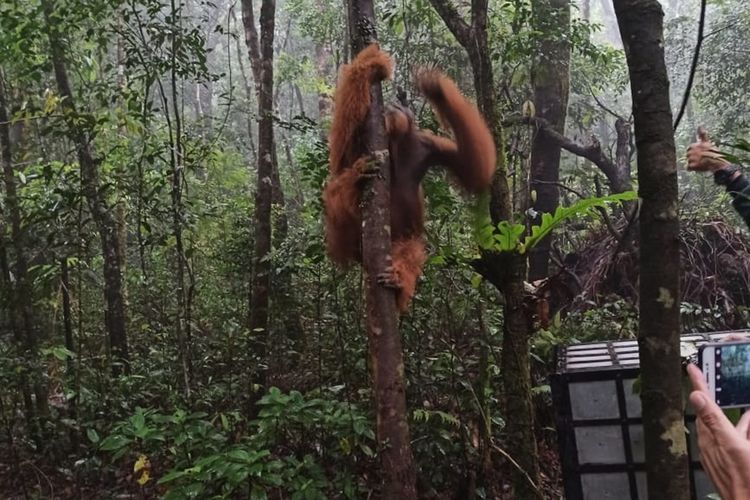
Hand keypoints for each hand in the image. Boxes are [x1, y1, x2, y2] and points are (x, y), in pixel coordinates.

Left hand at [686, 127, 730, 171]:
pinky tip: (699, 167)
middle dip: (693, 157)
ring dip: (693, 163)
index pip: (689, 149)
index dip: (695, 152)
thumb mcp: (707, 142)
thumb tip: (700, 126)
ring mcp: (690, 159)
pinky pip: (688, 168)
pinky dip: (692, 169)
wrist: (718, 162)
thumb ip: (701, 134)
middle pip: (688, 156)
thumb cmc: (713, 152)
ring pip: (688, 162)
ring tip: (701, 163)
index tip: (701, 153)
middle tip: (701, 159)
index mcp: (693, 145)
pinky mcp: (691, 166)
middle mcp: (690, 151)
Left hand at [687, 363, 749, 498]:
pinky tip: (748, 426)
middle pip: (710, 413)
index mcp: (710, 437)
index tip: (692, 368)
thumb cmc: (746, 479)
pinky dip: (741, 429)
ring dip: (733, 414)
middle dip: (713, 396)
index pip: (701, 403)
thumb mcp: (732, 445)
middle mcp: (712, 443)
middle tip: (712, 381)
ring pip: (726, 426)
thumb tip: (696, 397)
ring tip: (743, 404)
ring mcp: (722, 453)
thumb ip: (714, 420)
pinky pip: (735, 439)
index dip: (698, 384)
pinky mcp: (732, 460)